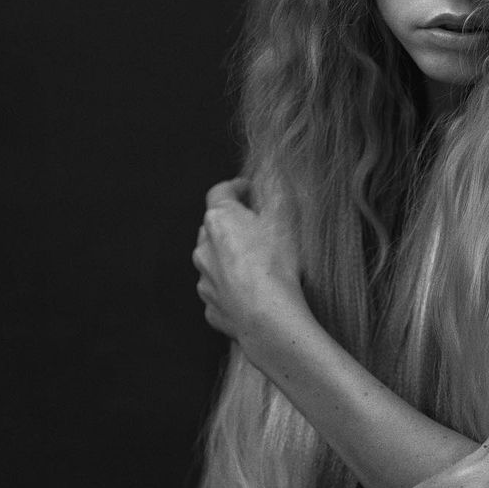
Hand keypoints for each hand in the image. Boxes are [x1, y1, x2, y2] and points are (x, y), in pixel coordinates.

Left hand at [192, 178, 305, 342]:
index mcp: (219, 220)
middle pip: (214, 228)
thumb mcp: (285, 217)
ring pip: (214, 262)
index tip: (249, 189)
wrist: (267, 318)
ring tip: (258, 266)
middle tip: (258, 229)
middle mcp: (203, 248)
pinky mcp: (211, 307)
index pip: (220, 192)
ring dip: (230, 259)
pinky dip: (232, 290)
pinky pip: (220, 292)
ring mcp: (205, 280)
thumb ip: (276, 189)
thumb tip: (272, 170)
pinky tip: (252, 294)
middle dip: (233, 225)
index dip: (236, 187)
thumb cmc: (275, 266)